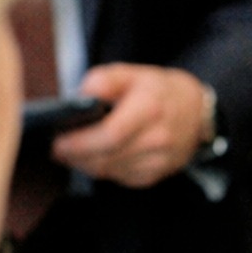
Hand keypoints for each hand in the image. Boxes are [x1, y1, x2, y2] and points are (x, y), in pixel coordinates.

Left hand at [53, 63, 209, 187]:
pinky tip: (93, 158)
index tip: (58, 140)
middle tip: (56, 148)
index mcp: (150, 109)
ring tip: (69, 152)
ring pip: (110, 171)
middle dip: (76, 156)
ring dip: (85, 164)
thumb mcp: (132, 73)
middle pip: (107, 157)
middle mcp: (158, 139)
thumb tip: (79, 97)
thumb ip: (104, 80)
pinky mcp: (156, 175)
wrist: (195, 112)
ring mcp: (159, 161)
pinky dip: (102, 169)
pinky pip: (120, 178)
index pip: (111, 134)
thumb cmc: (158, 90)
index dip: (80, 141)